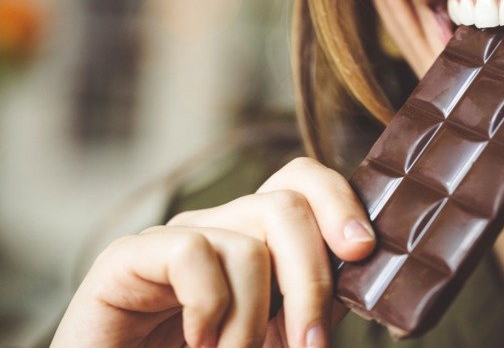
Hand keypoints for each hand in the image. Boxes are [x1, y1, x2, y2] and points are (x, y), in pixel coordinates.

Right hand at [51, 157, 375, 347]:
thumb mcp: (277, 334)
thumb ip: (314, 304)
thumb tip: (364, 279)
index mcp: (256, 236)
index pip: (302, 182)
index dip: (339, 202)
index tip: (363, 252)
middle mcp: (218, 226)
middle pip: (286, 204)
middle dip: (312, 279)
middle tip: (312, 343)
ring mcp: (174, 238)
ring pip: (247, 242)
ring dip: (256, 320)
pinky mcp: (128, 257)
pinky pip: (190, 253)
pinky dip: (209, 308)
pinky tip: (200, 341)